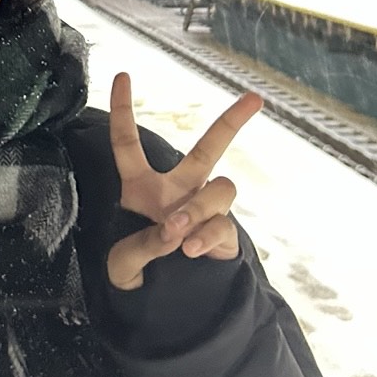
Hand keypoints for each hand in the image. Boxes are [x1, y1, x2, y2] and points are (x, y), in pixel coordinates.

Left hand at [106, 72, 262, 291]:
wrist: (160, 301)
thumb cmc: (133, 271)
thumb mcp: (121, 264)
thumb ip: (141, 247)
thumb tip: (174, 230)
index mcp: (140, 188)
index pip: (128, 145)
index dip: (124, 111)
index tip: (122, 75)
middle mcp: (177, 190)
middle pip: (207, 149)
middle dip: (232, 122)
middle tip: (255, 98)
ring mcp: (203, 209)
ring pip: (221, 188)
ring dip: (200, 207)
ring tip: (178, 231)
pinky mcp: (222, 232)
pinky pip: (223, 224)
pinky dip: (207, 236)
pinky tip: (191, 250)